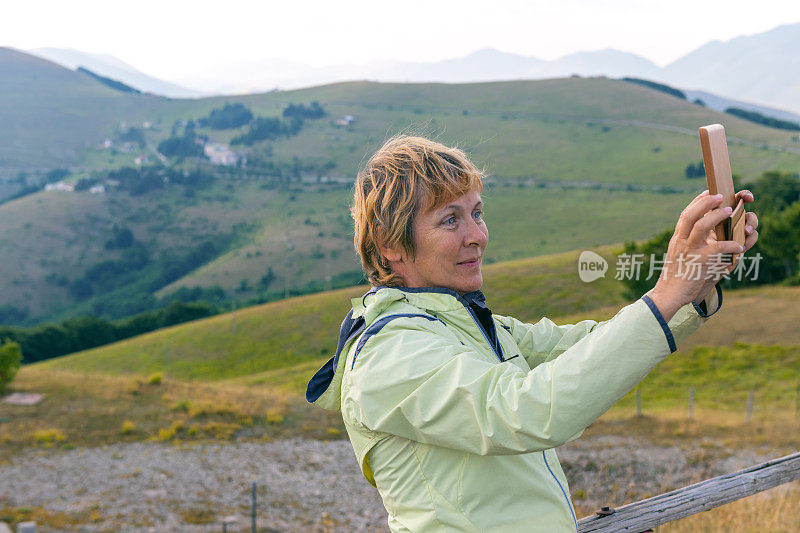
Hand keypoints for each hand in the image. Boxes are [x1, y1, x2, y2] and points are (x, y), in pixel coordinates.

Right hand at [649, 189, 758, 320]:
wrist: (668, 294)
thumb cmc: (676, 277)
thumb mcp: (678, 256)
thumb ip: (687, 243)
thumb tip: (701, 235)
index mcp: (677, 239)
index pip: (685, 215)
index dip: (697, 202)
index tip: (708, 192)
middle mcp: (680, 242)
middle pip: (690, 215)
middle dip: (705, 203)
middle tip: (719, 196)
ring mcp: (689, 251)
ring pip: (701, 227)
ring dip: (716, 217)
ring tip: (728, 212)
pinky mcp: (699, 262)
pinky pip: (717, 248)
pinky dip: (730, 245)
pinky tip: (738, 247)